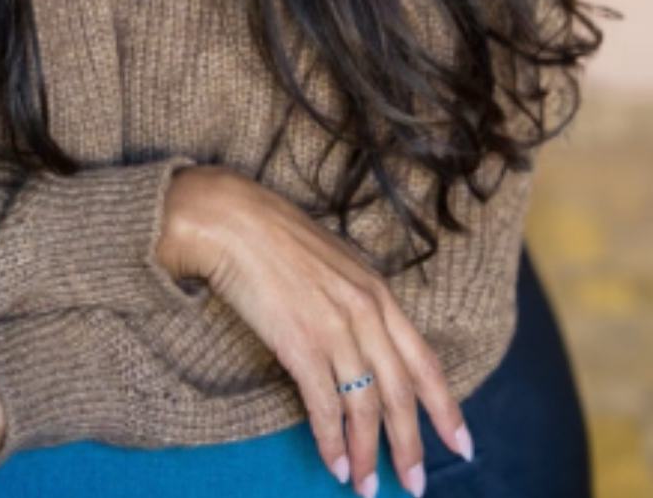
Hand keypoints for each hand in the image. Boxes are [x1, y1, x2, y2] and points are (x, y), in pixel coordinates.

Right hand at [156, 167, 470, 497]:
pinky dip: (332, 441)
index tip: (461, 445)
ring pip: (365, 407)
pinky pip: (324, 406)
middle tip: (414, 485)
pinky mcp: (300, 344)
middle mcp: (365, 312)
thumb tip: (368, 345)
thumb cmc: (277, 239)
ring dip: (367, 453)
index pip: (424, 361)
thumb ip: (358, 302)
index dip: (446, 407)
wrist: (232, 221)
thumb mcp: (336, 264)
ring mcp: (334, 329)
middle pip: (400, 394)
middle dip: (410, 446)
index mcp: (378, 292)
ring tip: (367, 486)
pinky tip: (335, 464)